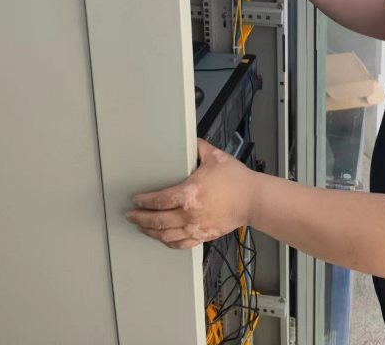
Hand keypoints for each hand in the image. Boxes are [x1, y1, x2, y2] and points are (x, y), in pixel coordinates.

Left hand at [126, 139, 258, 249]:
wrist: (253, 200)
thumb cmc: (236, 179)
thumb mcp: (215, 156)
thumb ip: (198, 147)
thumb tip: (189, 140)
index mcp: (189, 194)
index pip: (159, 200)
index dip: (144, 201)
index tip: (136, 199)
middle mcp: (189, 214)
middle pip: (157, 220)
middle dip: (140, 218)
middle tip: (131, 215)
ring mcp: (195, 228)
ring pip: (165, 235)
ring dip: (150, 231)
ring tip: (141, 227)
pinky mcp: (203, 236)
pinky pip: (180, 243)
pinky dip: (167, 242)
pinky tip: (162, 238)